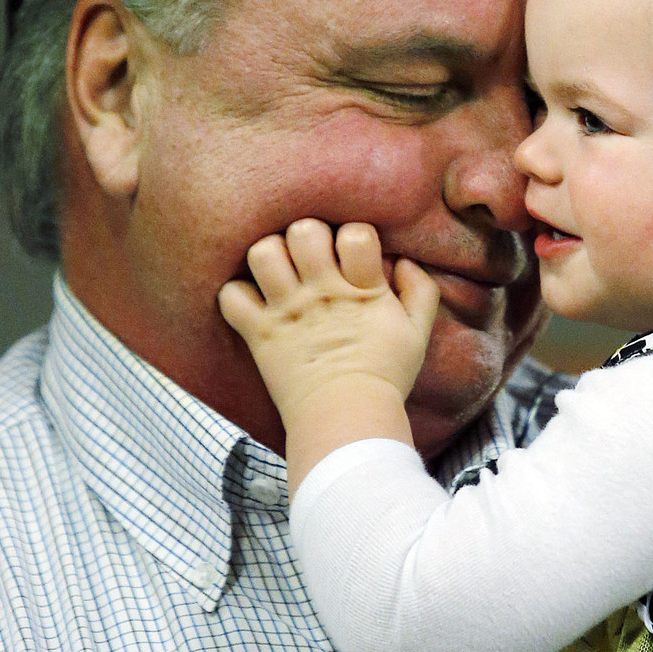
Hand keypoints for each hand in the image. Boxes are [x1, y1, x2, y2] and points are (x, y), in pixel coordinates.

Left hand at [219, 219, 439, 440]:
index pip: (355, 233)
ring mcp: (286, 312)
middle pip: (303, 232)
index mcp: (362, 290)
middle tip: (312, 255)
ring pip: (262, 253)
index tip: (354, 254)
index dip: (356, 235)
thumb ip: (421, 289)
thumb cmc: (385, 375)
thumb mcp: (418, 333)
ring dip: (270, 254)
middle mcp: (320, 294)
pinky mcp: (258, 333)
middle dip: (308, 235)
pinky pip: (231, 295)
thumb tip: (403, 260)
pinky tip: (255, 300)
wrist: (346, 420)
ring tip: (281, 269)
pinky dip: (238, 293)